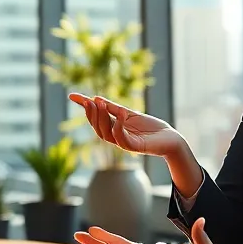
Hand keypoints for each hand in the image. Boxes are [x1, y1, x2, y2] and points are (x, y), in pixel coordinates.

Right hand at [68, 93, 186, 158]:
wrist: (170, 138)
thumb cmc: (151, 127)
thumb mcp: (128, 113)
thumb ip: (113, 108)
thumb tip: (95, 98)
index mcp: (114, 129)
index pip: (95, 119)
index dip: (84, 108)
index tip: (72, 96)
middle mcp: (116, 138)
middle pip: (97, 128)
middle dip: (91, 114)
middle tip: (89, 101)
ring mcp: (125, 143)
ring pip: (106, 134)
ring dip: (102, 119)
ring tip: (100, 103)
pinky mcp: (136, 147)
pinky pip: (122, 139)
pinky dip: (119, 126)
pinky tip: (121, 113)